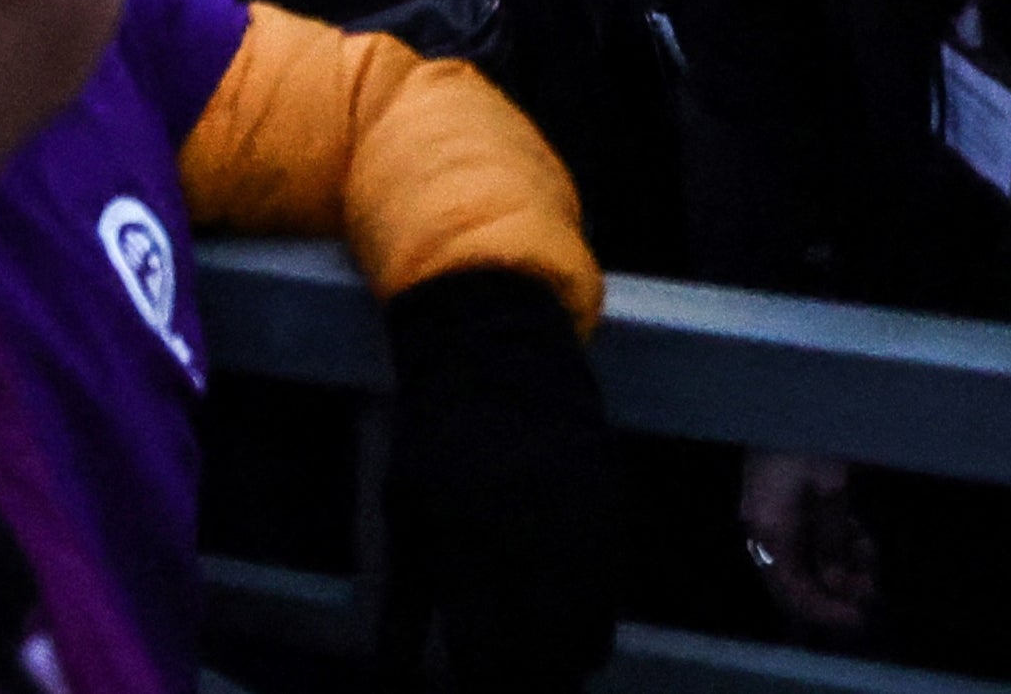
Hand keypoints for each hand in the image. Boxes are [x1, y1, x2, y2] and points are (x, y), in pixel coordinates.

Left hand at [381, 269, 614, 693]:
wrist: (502, 349)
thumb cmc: (438, 437)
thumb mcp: (405, 519)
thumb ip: (403, 610)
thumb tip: (396, 685)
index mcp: (471, 545)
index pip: (489, 660)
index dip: (484, 687)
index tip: (474, 689)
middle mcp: (535, 538)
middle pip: (547, 660)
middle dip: (528, 681)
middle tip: (507, 681)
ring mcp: (583, 522)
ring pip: (590, 635)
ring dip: (563, 663)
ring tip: (536, 665)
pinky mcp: (615, 505)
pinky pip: (613, 592)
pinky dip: (591, 620)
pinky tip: (567, 625)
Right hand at [739, 448, 875, 638]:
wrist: (784, 385)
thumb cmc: (809, 433)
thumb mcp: (830, 486)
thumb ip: (833, 539)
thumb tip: (838, 586)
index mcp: (769, 530)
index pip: (793, 592)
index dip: (827, 612)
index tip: (861, 619)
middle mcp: (762, 529)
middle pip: (796, 580)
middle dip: (837, 589)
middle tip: (873, 591)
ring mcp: (769, 513)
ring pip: (804, 558)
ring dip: (839, 564)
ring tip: (872, 561)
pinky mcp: (779, 499)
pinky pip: (804, 535)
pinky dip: (832, 541)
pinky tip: (859, 538)